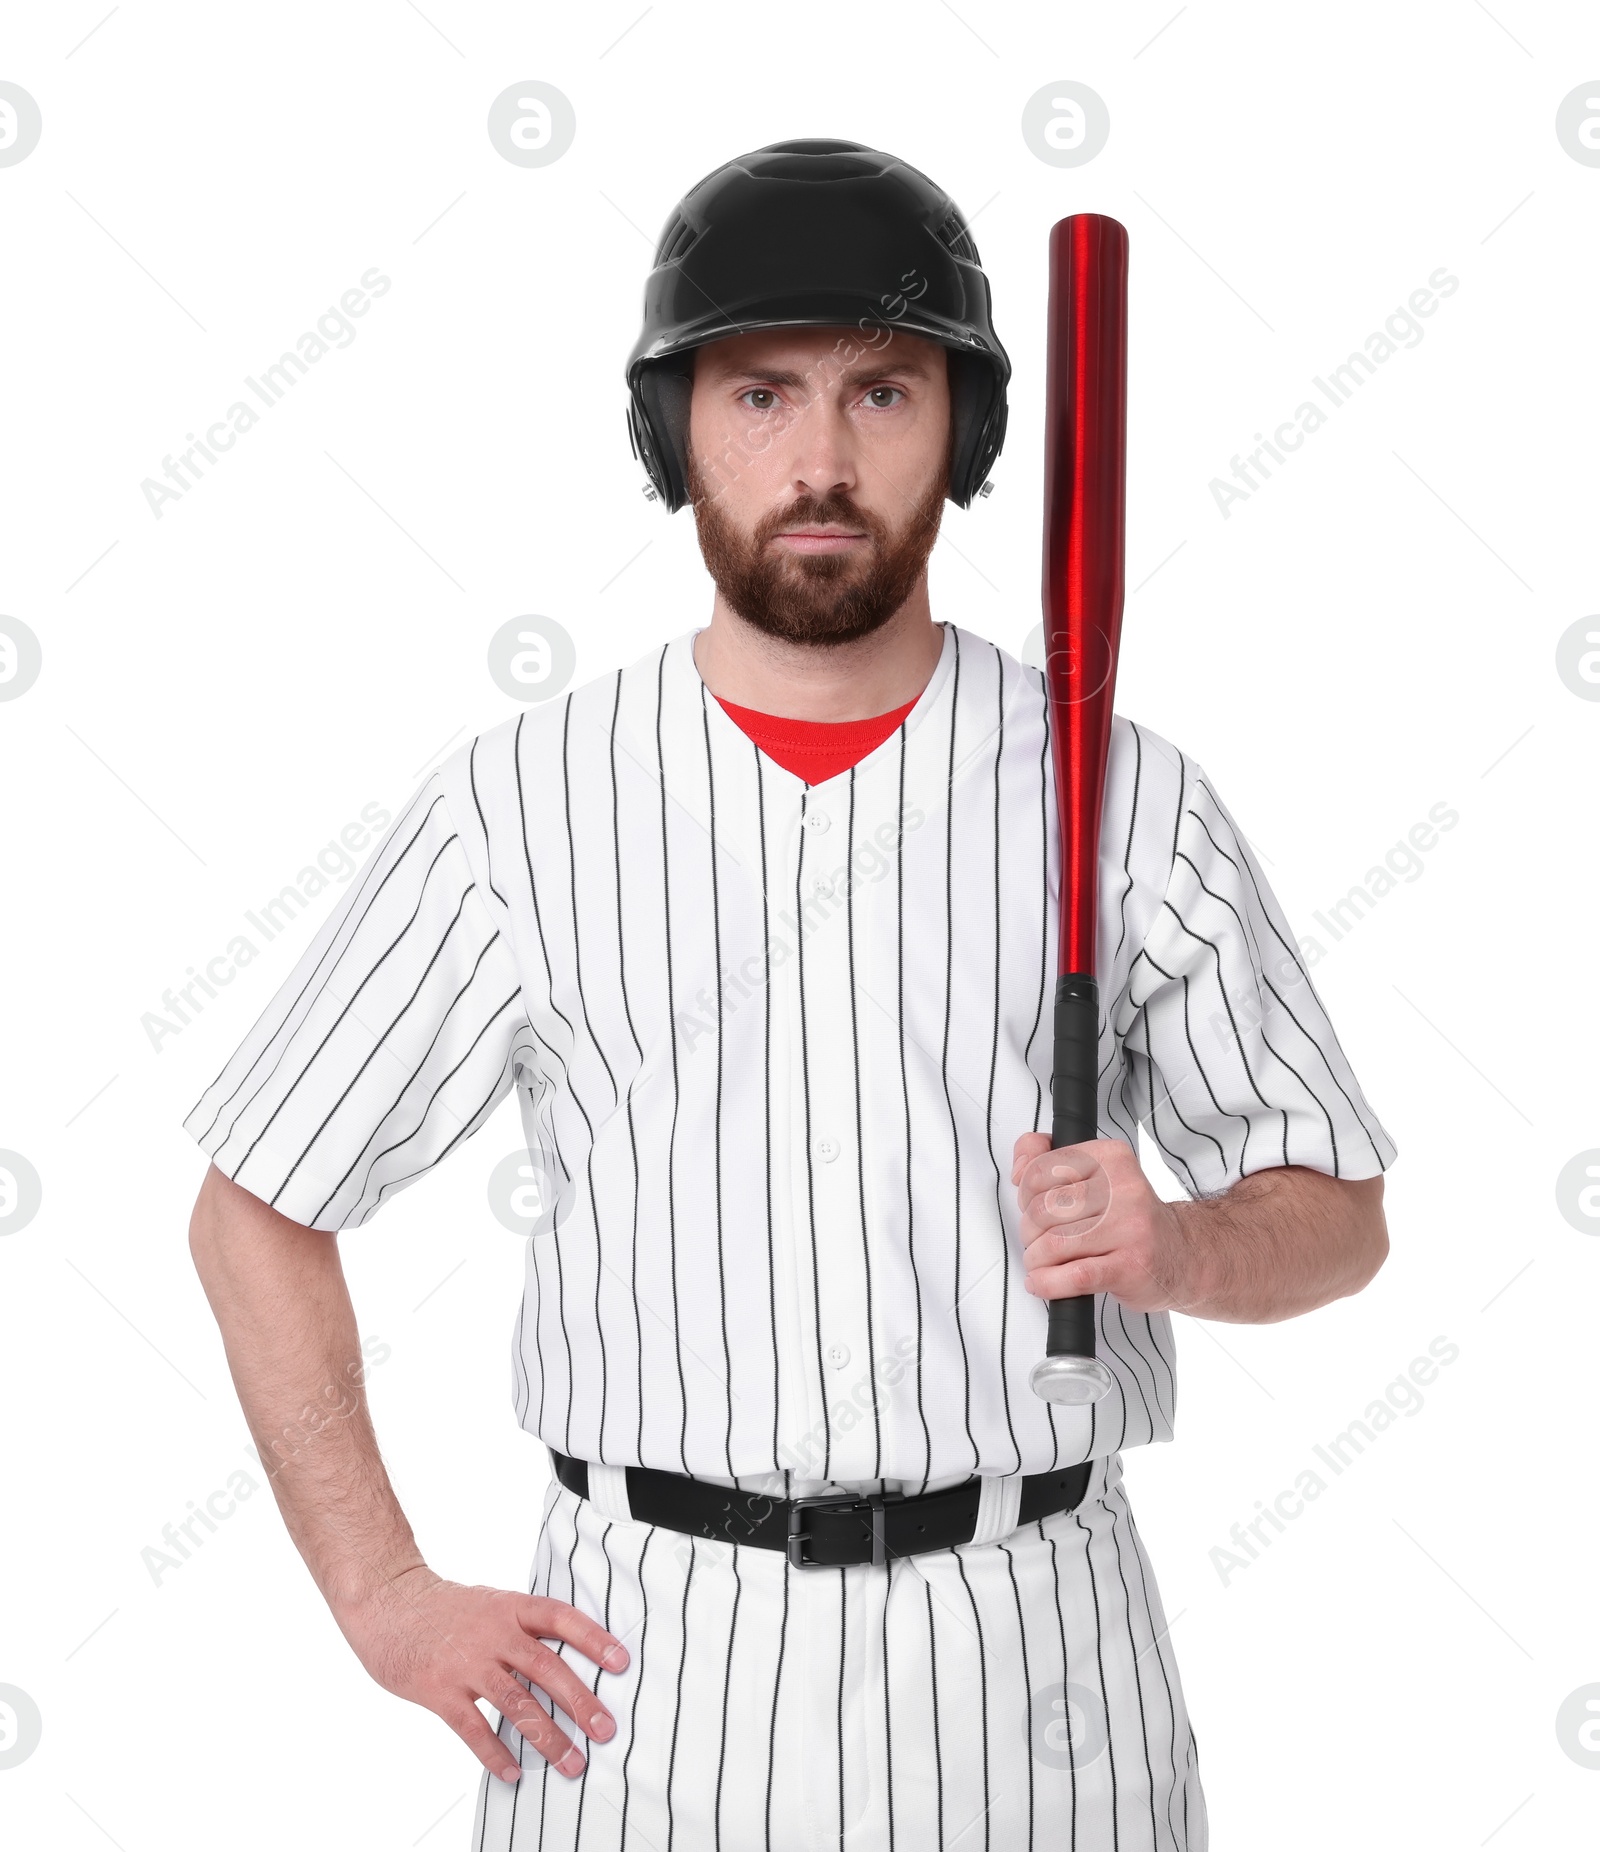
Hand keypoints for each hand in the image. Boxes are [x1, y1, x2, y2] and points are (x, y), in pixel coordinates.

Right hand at [333, 1565, 630, 1783]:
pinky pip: (472, 1728)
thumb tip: (569, 1653)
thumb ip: (524, 1627)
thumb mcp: (490, 1603)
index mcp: (510, 1608)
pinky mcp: (439, 1690)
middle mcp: (493, 1633)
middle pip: (546, 1667)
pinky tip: (513, 1772)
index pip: (560, 1618)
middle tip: (606, 1730)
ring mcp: (466, 1663)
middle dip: (580, 1701)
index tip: (621, 1662)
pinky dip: (494, 1753)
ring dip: (548, 1736)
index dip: (593, 1638)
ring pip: (516, 1702)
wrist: (389, 1603)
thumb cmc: (446, 1609)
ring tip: (572, 1763)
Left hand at [1011, 1133, 1191, 1315]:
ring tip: (1042, 1264)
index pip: (1041, 1170)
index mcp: (1111, 1158)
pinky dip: (1049, 1283)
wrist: (1182, 1255)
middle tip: (1039, 1241)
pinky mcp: (1131, 1266)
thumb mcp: (1094, 1176)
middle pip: (1043, 1210)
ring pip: (1053, 1244)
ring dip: (1036, 1261)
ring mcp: (1130, 1228)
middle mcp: (1124, 1188)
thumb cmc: (1129, 1218)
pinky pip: (1074, 1275)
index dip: (1025, 1195)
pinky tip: (1043, 1282)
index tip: (1033, 1207)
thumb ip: (1047, 1158)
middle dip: (1029, 1232)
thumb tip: (1019, 1164)